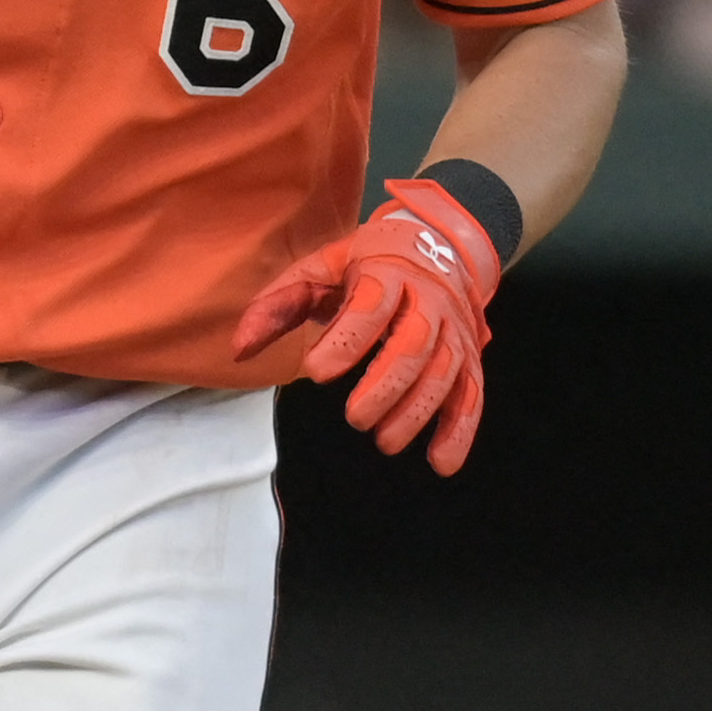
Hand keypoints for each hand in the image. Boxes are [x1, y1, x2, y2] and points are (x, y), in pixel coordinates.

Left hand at [232, 177, 499, 474]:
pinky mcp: (470, 357)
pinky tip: (441, 463)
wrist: (437, 247)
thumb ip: (279, 305)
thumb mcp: (320, 270)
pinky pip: (472, 395)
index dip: (347, 340)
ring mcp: (455, 330)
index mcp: (386, 272)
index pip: (370, 306)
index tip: (316, 372)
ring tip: (385, 442)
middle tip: (355, 419)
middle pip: (414, 344)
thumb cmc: (365, 264)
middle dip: (387, 384)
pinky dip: (460, 431)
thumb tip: (239, 349)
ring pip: (445, 372)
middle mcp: (429, 300)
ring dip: (418, 411)